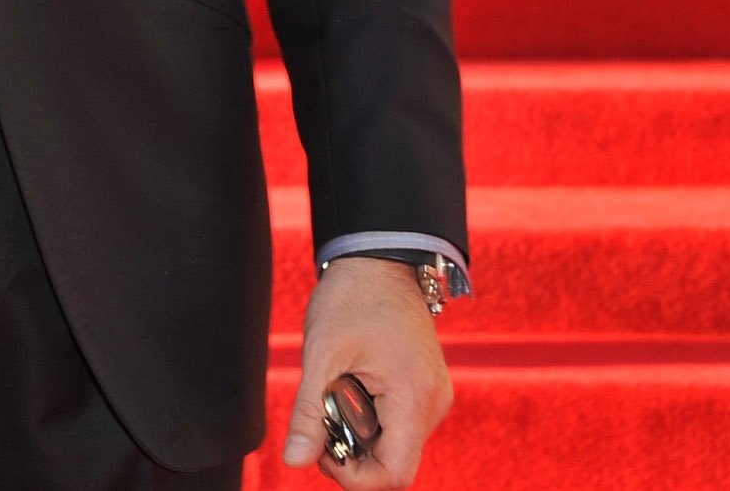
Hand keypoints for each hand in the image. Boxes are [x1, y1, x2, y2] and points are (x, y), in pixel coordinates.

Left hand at [279, 258, 450, 486]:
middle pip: (394, 462)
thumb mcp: (322, 356)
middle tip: (322, 416)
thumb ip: (310, 413)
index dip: (355, 477)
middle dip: (353, 453)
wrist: (380, 259)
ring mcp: (434, 396)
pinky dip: (372, 419)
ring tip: (337, 391)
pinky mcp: (427, 389)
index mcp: (414, 397)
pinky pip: (400, 424)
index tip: (322, 451)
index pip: (395, 474)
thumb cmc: (351, 299)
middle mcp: (434, 403)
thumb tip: (295, 461)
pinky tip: (353, 387)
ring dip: (360, 434)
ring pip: (395, 444)